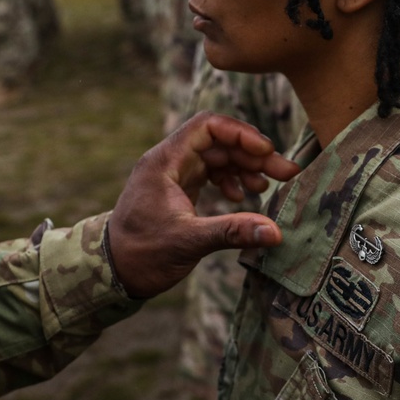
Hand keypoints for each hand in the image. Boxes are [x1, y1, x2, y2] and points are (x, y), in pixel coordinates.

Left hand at [107, 111, 299, 297]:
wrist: (114, 273)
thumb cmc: (142, 254)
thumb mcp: (189, 241)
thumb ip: (231, 232)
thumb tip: (274, 232)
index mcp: (165, 161)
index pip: (207, 126)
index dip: (240, 133)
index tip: (267, 151)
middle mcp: (169, 160)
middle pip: (219, 141)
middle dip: (252, 154)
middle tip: (285, 173)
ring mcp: (175, 174)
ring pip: (218, 156)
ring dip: (245, 167)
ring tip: (268, 187)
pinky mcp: (180, 189)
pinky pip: (211, 172)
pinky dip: (232, 180)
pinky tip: (243, 198)